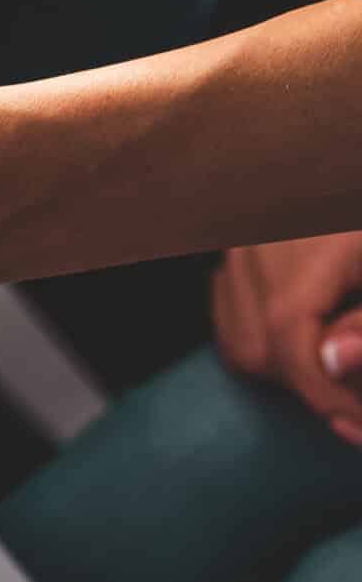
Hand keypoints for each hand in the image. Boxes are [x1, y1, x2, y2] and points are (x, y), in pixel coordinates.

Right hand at [213, 234, 361, 444]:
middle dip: (307, 384)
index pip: (290, 341)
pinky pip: (232, 310)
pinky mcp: (240, 243)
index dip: (325, 397)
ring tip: (335, 365)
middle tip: (355, 397)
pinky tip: (312, 336)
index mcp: (310, 249)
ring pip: (237, 337)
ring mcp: (244, 243)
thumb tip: (331, 364)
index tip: (357, 426)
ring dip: (284, 366)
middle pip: (255, 348)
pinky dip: (265, 338)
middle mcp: (262, 245)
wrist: (351, 155)